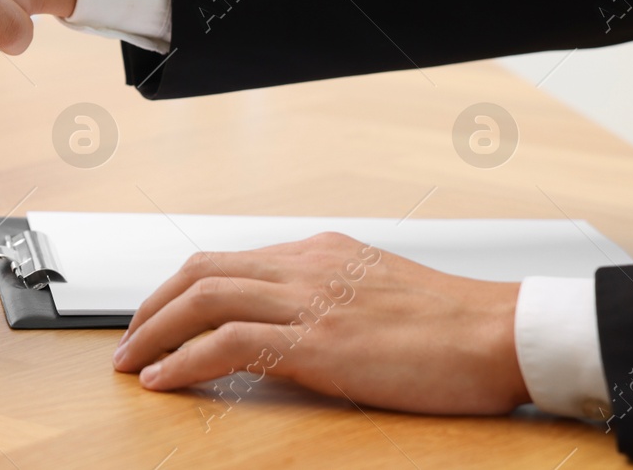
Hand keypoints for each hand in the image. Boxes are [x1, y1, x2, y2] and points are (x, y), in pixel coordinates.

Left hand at [112, 233, 529, 415]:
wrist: (505, 334)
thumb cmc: (455, 325)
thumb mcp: (379, 292)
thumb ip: (332, 296)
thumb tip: (295, 322)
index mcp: (320, 252)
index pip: (228, 261)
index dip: (181, 289)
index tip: (158, 316)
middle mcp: (306, 266)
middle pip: (200, 272)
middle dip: (152, 306)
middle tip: (127, 341)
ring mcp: (309, 301)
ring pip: (202, 299)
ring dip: (154, 331)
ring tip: (131, 362)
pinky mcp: (318, 342)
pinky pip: (229, 343)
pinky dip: (184, 359)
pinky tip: (164, 380)